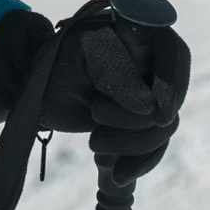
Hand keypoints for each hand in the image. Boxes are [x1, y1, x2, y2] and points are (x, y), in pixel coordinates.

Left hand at [0, 0, 189, 185]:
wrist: (35, 90)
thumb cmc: (54, 64)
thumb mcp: (81, 60)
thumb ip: (116, 74)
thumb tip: (149, 106)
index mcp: (140, 35)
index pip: (174, 54)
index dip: (172, 83)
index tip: (159, 114)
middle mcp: (152, 64)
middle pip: (172, 98)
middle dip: (139, 122)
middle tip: (96, 116)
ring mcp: (149, 96)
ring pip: (164, 127)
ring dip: (134, 144)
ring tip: (93, 142)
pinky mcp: (141, 124)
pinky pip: (155, 146)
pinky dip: (141, 162)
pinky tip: (119, 174)